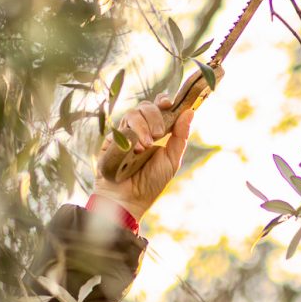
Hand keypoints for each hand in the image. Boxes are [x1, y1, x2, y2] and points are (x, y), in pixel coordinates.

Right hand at [94, 95, 192, 224]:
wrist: (129, 200)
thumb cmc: (151, 183)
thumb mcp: (172, 160)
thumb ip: (180, 136)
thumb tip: (190, 112)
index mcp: (155, 132)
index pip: (158, 107)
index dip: (162, 101)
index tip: (168, 103)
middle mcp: (139, 130)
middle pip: (145, 106)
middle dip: (153, 116)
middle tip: (158, 134)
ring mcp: (124, 134)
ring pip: (131, 114)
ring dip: (141, 127)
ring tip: (145, 147)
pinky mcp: (110, 141)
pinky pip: (118, 129)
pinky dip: (129, 137)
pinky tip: (134, 151)